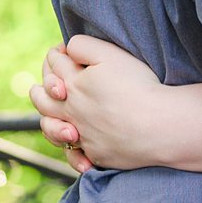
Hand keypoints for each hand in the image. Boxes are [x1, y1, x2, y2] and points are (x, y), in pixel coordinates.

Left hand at [26, 34, 167, 172]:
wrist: (160, 125)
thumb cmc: (137, 86)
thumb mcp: (109, 54)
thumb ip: (82, 46)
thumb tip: (66, 49)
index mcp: (71, 84)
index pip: (54, 64)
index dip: (56, 54)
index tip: (63, 51)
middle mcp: (70, 111)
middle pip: (42, 99)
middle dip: (41, 88)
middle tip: (50, 85)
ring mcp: (81, 135)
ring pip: (51, 129)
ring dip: (48, 121)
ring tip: (51, 118)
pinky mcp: (96, 154)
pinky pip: (74, 156)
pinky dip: (72, 153)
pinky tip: (77, 147)